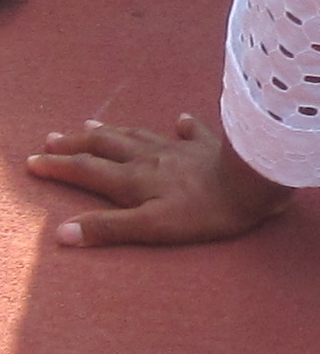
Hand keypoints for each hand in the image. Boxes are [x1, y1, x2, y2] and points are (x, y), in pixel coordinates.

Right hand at [27, 113, 292, 247]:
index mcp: (134, 179)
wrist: (254, 182)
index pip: (86, 170)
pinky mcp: (210, 145)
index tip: (32, 162)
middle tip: (52, 138)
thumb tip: (62, 233)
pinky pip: (191, 131)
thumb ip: (109, 229)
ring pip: (137, 135)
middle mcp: (151, 158)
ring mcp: (180, 148)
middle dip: (76, 143)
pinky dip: (182, 126)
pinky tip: (179, 120)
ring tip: (91, 125)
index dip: (57, 167)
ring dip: (112, 131)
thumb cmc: (205, 211)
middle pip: (105, 146)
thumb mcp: (153, 227)